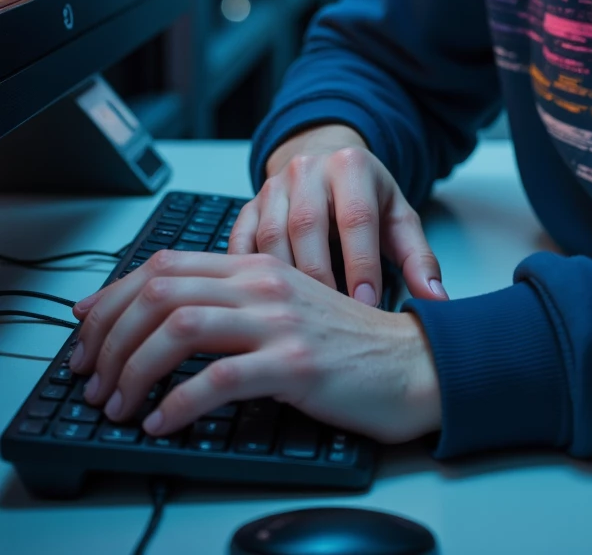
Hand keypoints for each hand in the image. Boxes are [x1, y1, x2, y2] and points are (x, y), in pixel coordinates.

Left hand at [69, 250, 441, 443]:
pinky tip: (162, 423)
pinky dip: (177, 403)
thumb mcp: (283, 306)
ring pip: (180, 328)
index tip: (84, 330)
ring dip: (133, 370)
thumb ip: (232, 303)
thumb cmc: (345, 342)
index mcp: (255, 265)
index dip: (113, 296)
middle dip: (110, 338)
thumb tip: (163, 324)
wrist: (412, 362)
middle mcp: (262, 283)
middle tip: (91, 379)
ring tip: (117, 405)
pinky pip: (219, 379)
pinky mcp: (296, 362)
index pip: (164, 265)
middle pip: (160, 291)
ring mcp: (280, 320)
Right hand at [232, 133, 448, 307]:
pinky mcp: (248, 205)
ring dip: (282, 283)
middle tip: (331, 322)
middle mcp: (308, 170)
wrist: (326, 158)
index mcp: (352, 167)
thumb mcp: (398, 218)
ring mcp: (273, 186)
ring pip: (270, 236)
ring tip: (297, 321)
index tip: (367, 306)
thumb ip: (418, 258)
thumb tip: (437, 301)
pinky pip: (239, 242)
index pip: (357, 217)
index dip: (361, 264)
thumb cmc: (366, 197)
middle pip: (307, 226)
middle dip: (319, 278)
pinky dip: (246, 275)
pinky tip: (257, 304)